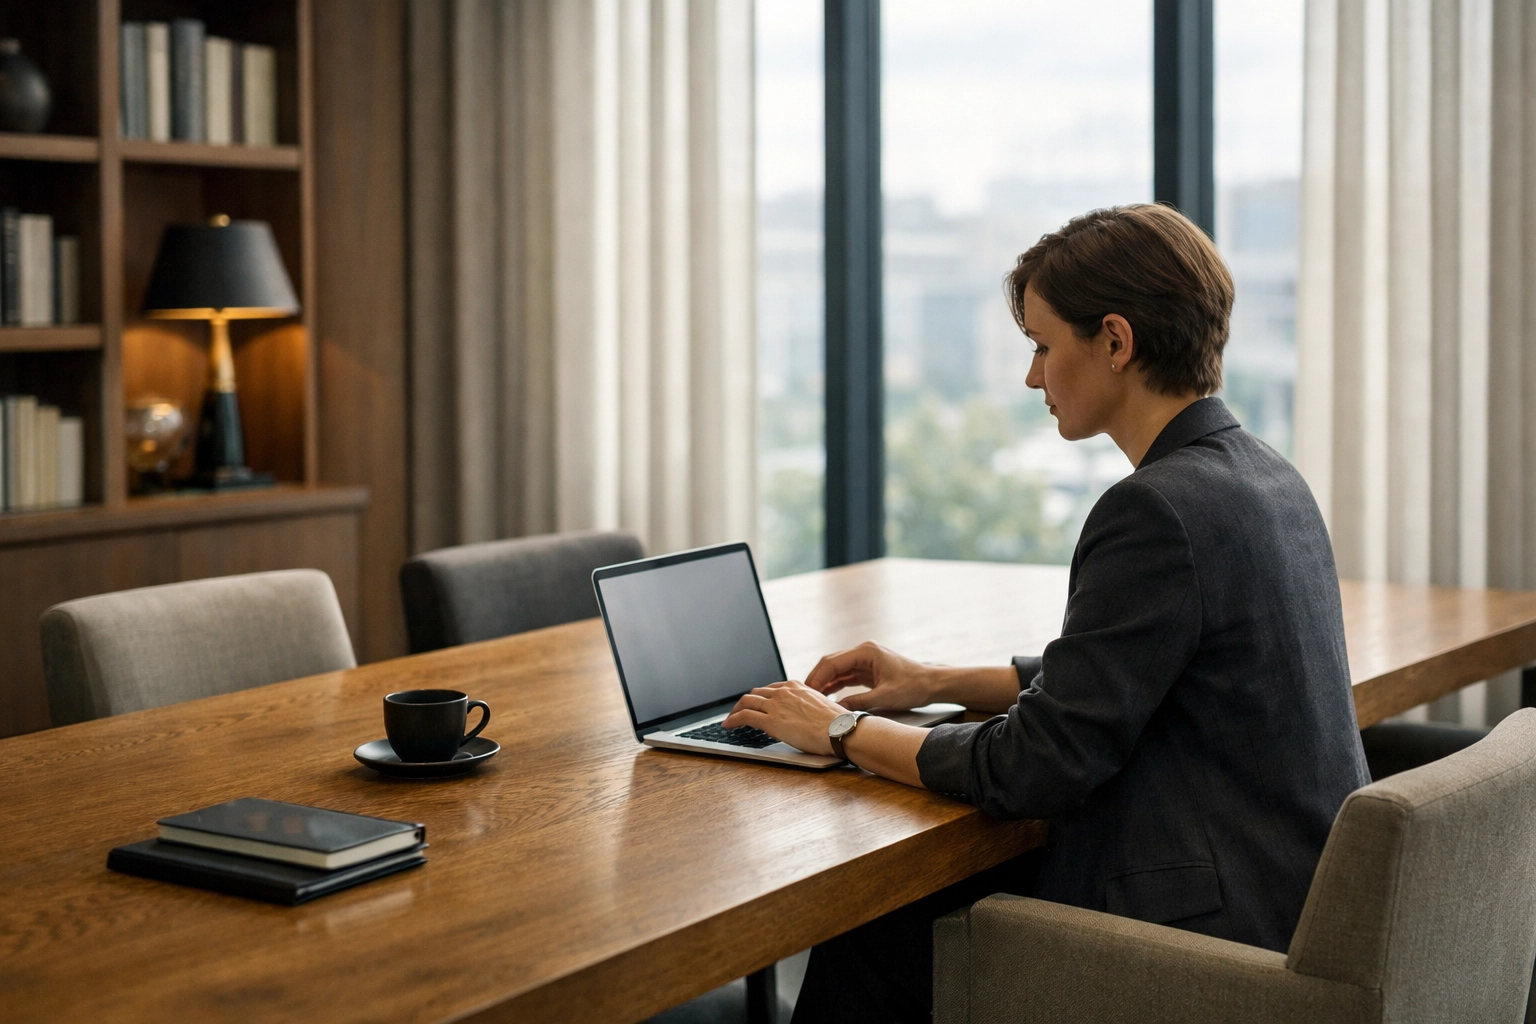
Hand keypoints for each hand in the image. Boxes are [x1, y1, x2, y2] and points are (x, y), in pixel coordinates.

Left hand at [722, 680, 844, 755]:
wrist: (841, 730)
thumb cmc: (837, 724)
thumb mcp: (820, 707)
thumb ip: (806, 707)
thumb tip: (803, 717)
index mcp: (796, 687)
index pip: (771, 688)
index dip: (760, 697)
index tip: (757, 703)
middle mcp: (784, 691)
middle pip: (756, 693)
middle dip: (745, 702)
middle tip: (739, 711)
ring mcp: (776, 705)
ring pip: (747, 702)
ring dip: (735, 710)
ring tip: (730, 719)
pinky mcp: (771, 721)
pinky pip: (745, 716)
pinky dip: (733, 719)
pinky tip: (728, 725)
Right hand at [804, 641, 939, 710]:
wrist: (932, 684)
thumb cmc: (913, 687)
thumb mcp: (885, 698)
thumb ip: (859, 702)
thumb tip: (837, 710)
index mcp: (866, 652)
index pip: (833, 662)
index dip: (817, 677)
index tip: (807, 692)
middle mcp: (862, 652)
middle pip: (831, 663)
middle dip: (816, 679)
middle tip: (802, 695)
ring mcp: (864, 660)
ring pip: (836, 669)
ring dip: (823, 682)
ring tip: (810, 697)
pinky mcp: (867, 669)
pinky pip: (845, 676)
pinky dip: (834, 685)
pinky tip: (825, 696)